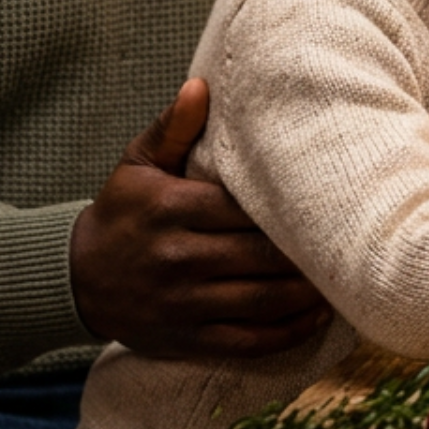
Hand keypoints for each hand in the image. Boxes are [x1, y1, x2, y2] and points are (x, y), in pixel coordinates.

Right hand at [69, 79, 329, 358]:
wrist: (75, 279)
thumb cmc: (122, 211)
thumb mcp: (138, 164)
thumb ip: (174, 127)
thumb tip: (202, 86)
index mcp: (171, 209)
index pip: (246, 208)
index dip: (292, 207)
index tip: (330, 199)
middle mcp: (177, 258)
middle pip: (261, 256)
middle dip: (309, 251)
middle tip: (353, 239)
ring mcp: (182, 304)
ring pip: (262, 301)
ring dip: (309, 293)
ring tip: (344, 277)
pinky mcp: (187, 340)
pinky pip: (248, 342)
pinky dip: (288, 332)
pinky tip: (317, 316)